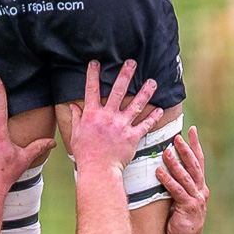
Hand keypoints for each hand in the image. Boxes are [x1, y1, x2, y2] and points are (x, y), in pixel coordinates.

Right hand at [68, 60, 161, 177]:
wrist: (98, 170)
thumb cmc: (85, 154)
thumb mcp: (77, 134)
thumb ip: (77, 118)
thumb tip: (73, 106)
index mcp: (92, 114)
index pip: (91, 90)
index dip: (92, 75)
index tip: (96, 62)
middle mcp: (108, 116)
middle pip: (118, 90)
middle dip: (125, 74)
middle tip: (132, 62)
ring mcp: (121, 125)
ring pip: (136, 104)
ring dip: (146, 92)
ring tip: (153, 82)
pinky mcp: (132, 136)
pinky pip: (145, 124)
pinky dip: (153, 117)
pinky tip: (160, 109)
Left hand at [160, 129, 208, 233]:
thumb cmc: (182, 222)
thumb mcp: (183, 200)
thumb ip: (180, 185)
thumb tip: (168, 168)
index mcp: (201, 187)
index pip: (199, 161)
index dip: (195, 145)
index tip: (192, 129)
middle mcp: (201, 191)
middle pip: (194, 165)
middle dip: (186, 149)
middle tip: (177, 136)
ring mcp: (196, 199)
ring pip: (186, 176)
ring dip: (175, 163)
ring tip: (166, 151)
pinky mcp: (188, 208)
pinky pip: (177, 190)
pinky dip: (168, 180)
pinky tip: (159, 171)